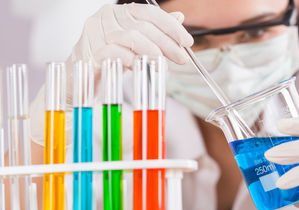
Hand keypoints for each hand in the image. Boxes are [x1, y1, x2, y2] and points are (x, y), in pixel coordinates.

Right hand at [65, 3, 193, 104]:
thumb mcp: (135, 44)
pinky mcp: (89, 51)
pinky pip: (116, 53)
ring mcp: (95, 32)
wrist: (80, 76)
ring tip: (163, 66)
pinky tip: (142, 67)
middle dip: (167, 44)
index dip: (171, 27)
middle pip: (143, 27)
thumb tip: (178, 17)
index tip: (187, 42)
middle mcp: (105, 17)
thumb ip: (155, 30)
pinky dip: (132, 60)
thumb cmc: (109, 59)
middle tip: (182, 58)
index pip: (150, 13)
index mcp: (119, 12)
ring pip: (131, 38)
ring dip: (152, 53)